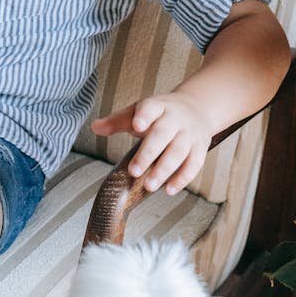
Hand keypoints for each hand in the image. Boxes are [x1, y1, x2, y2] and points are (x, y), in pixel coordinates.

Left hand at [91, 89, 217, 194]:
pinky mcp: (200, 148)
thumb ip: (118, 121)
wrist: (198, 108)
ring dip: (164, 170)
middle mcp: (175, 119)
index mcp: (158, 106)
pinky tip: (169, 190)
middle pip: (163, 134)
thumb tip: (95, 127)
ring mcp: (189, 134)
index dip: (144, 116)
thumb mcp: (139, 111)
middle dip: (148, 153)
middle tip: (134, 171)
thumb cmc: (160, 114)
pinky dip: (183, 178)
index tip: (136, 126)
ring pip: (179, 152)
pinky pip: (194, 164)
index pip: (151, 108)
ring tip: (149, 186)